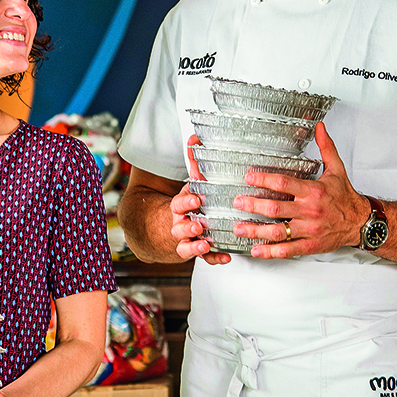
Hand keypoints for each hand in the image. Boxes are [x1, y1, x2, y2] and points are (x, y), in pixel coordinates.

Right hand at [169, 136, 230, 265]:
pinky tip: (226, 257)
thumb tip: (195, 137)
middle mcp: (181, 224)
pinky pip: (205, 259)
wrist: (169, 227)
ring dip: (195, 247)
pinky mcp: (197, 251)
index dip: (186, 202)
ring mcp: (188, 240)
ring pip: (186, 246)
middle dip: (188, 227)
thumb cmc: (188, 203)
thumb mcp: (190, 184)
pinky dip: (215, 259)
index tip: (196, 199)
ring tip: (205, 245)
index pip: (178, 203)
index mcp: (180, 206)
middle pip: (179, 227)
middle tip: (198, 225)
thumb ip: (194, 163)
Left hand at [232, 124, 371, 258]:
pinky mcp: (310, 244)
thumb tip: (319, 127)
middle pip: (276, 208)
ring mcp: (309, 229)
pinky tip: (257, 250)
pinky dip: (271, 251)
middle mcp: (309, 210)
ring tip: (239, 228)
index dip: (264, 180)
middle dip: (253, 206)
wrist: (361, 222)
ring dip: (256, 230)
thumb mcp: (337, 169)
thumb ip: (326, 147)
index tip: (249, 178)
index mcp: (313, 191)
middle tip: (237, 203)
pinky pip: (288, 250)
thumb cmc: (346, 197)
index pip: (284, 184)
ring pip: (279, 231)